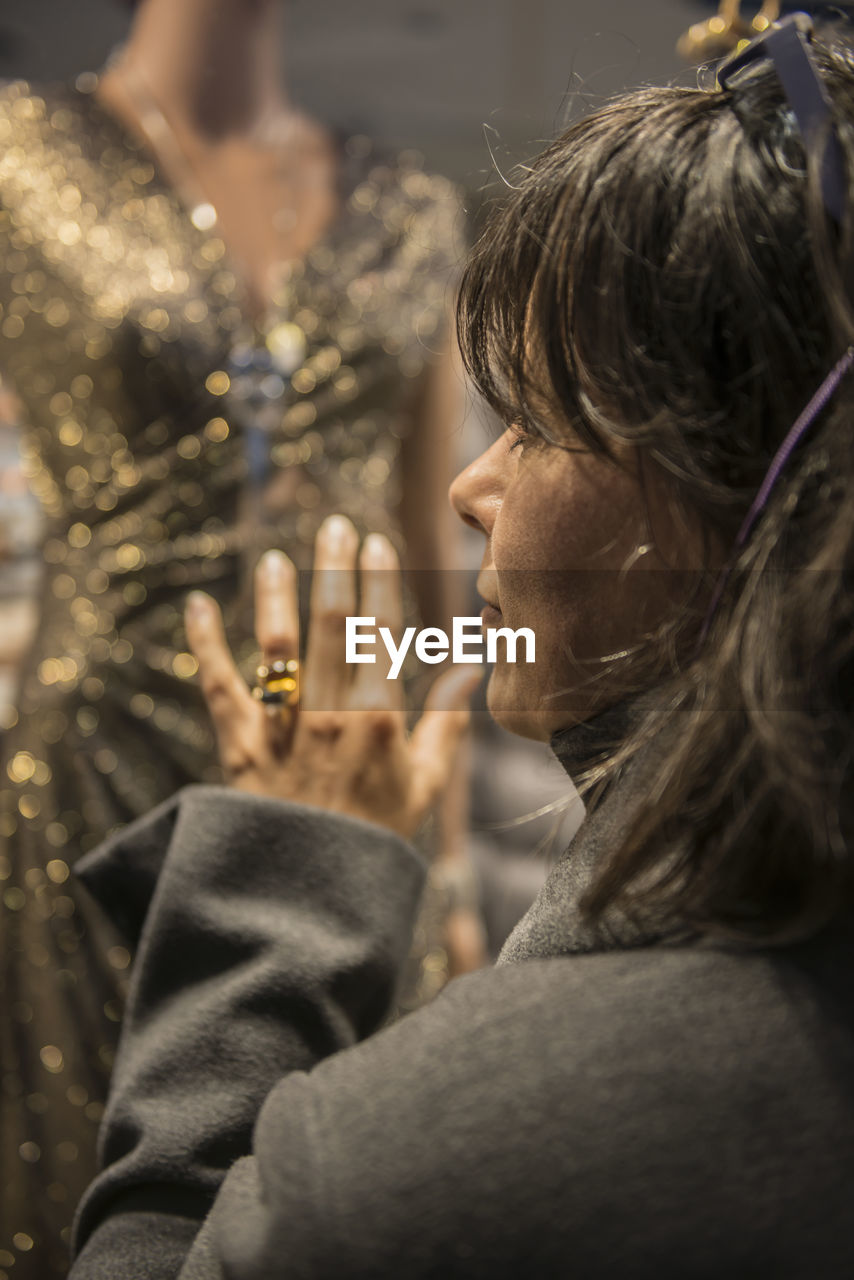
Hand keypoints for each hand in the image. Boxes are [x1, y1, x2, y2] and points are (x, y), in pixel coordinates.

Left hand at [184, 515, 479, 838]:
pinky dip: (205, 645)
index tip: (376, 544)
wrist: (314, 890)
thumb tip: (469, 671)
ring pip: (276, 647)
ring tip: (276, 556)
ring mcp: (282, 727)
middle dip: (332, 570)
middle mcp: (329, 714)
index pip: (378, 633)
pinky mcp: (241, 745)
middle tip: (333, 526)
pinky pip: (219, 687)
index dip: (377, 583)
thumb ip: (448, 724)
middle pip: (329, 624)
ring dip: (275, 597)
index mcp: (378, 718)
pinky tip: (198, 605)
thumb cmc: (378, 834)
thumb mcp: (426, 784)